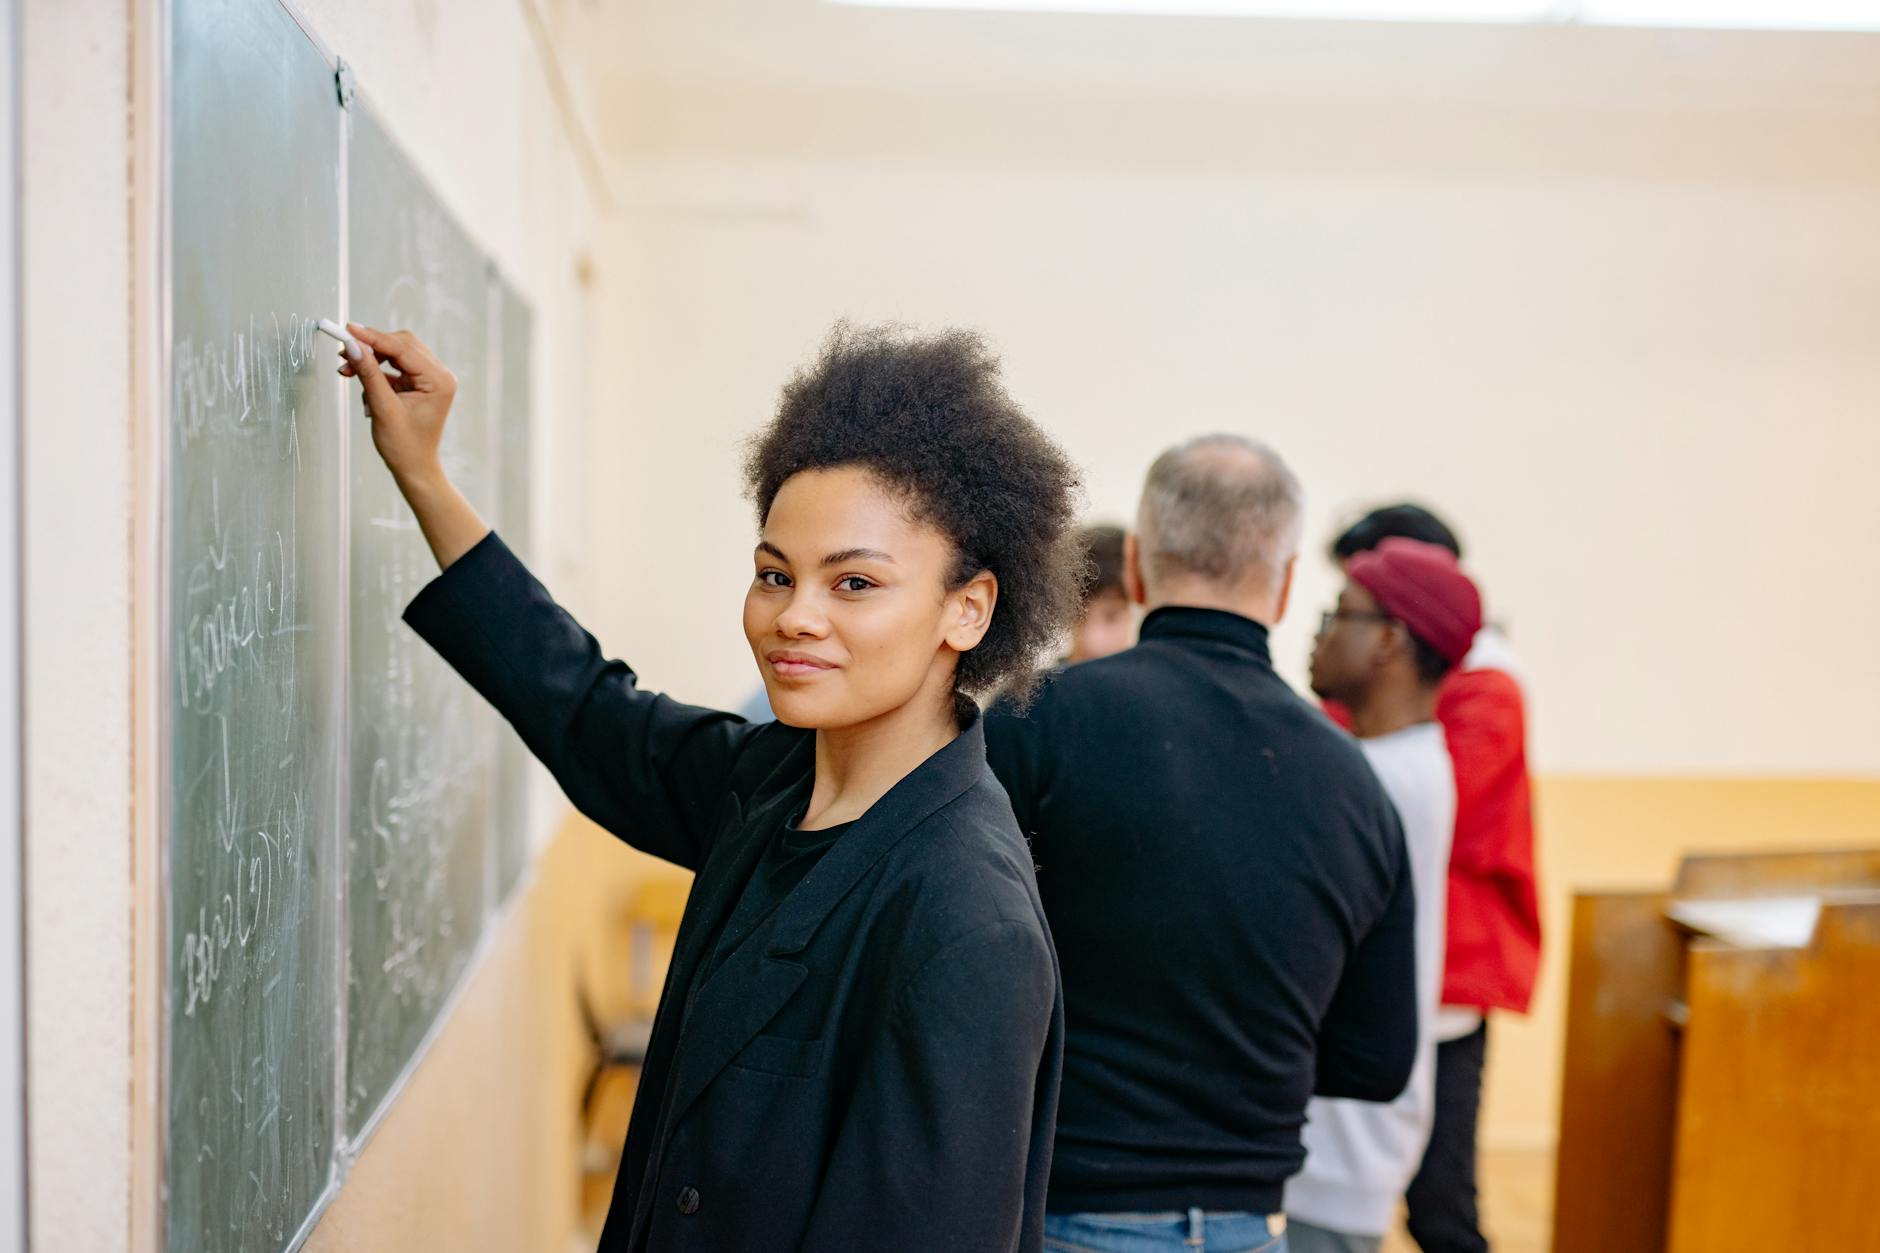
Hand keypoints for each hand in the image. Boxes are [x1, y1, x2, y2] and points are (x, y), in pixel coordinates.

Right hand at [338, 323, 489, 569]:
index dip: (373, 337)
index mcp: (439, 380)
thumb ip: (368, 373)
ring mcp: (431, 379)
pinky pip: (395, 367)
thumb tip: (353, 346)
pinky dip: (377, 372)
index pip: (403, 348)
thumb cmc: (404, 445)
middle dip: (371, 347)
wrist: (414, 468)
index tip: (348, 329)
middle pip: (401, 344)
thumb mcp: (382, 407)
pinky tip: (364, 387)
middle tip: (344, 352)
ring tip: (346, 371)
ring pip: (397, 353)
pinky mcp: (420, 384)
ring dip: (371, 359)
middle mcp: (439, 375)